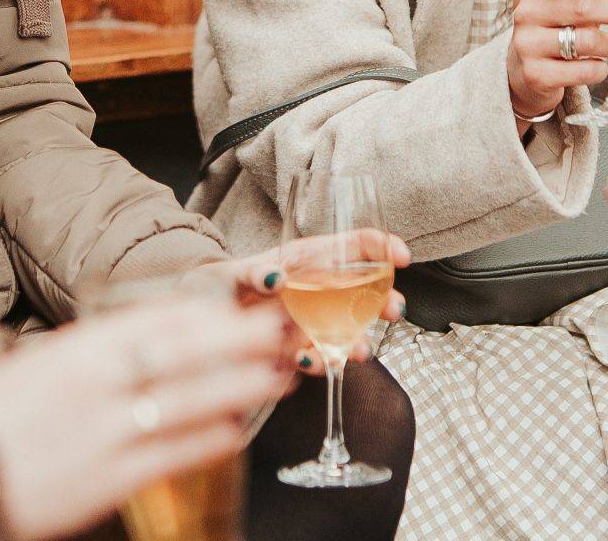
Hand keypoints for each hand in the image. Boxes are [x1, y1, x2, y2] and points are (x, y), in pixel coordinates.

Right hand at [0, 293, 291, 539]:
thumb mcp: (43, 363)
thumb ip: (100, 349)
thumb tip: (159, 331)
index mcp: (79, 348)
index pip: (159, 318)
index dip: (212, 311)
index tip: (248, 303)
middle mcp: (98, 383)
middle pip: (187, 352)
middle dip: (244, 339)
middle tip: (286, 328)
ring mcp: (107, 432)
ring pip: (192, 400)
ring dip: (243, 385)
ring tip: (281, 374)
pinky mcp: (110, 478)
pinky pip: (175, 452)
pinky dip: (211, 438)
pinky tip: (238, 427)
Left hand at [213, 234, 413, 372]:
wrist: (206, 322)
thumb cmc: (226, 286)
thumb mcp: (236, 274)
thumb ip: (255, 273)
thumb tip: (275, 277)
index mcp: (310, 259)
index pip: (355, 244)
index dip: (382, 246)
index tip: (401, 256)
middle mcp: (319, 289)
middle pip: (365, 290)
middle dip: (385, 300)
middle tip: (395, 310)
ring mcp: (314, 320)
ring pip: (351, 330)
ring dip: (359, 341)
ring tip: (358, 351)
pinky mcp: (302, 349)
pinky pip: (322, 358)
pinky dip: (320, 363)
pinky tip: (306, 359)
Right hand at [506, 0, 607, 119]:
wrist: (522, 73)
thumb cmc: (553, 31)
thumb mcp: (560, 5)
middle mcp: (527, 13)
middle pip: (583, 7)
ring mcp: (528, 45)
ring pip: (588, 41)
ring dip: (607, 45)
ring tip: (603, 47)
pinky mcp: (535, 74)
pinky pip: (584, 71)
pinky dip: (599, 69)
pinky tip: (592, 67)